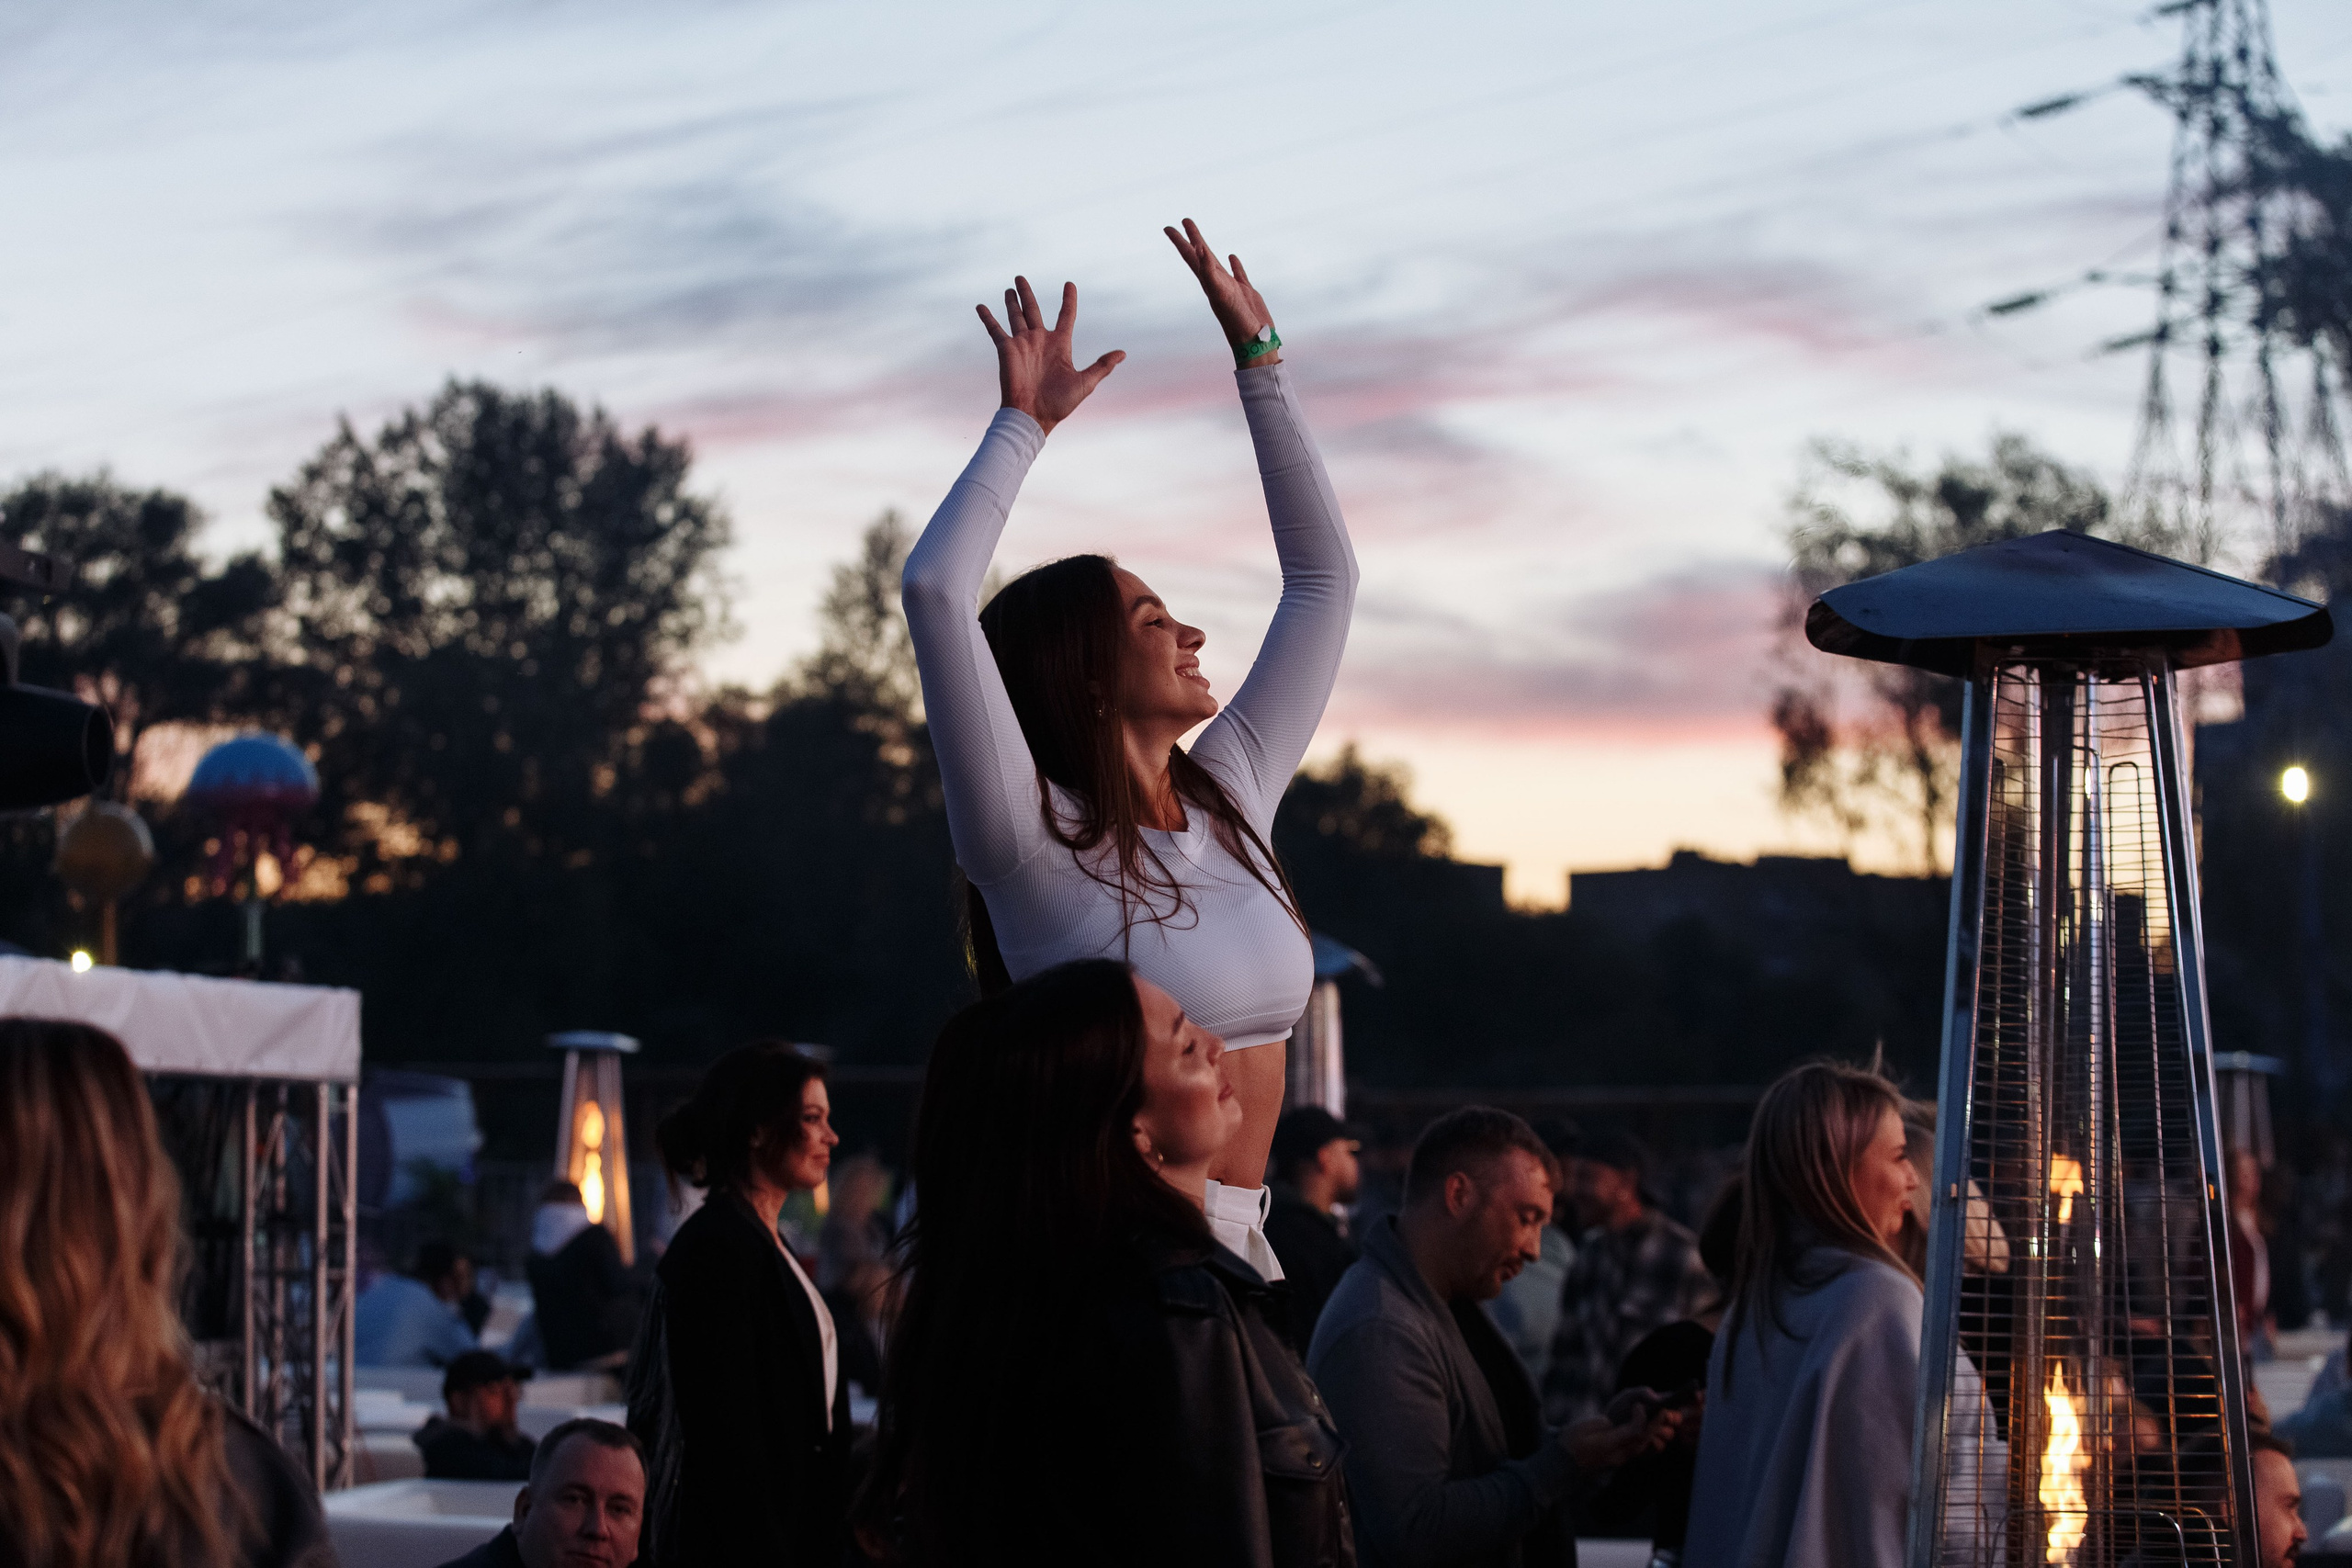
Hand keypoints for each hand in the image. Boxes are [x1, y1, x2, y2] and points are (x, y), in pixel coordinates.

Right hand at [977, 277, 1124, 436]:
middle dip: (1027, 294)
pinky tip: (980, 306)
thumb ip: (1102, 366)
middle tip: (1020, 277)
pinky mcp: (1007, 350)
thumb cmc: (1059, 404)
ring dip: (1011, 301)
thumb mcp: (1085, 383)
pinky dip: (988, 318)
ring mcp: (1022, 344)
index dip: (1068, 300)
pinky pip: (995, 330)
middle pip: (1033, 310)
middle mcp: (1040, 341)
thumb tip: (1122, 354)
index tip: (1069, 284)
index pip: (1065, 316)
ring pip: (1015, 316)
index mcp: (1059, 345)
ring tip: (1009, 287)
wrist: (1033, 416)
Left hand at [1163, 219, 1276, 361]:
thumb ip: (1209, 273)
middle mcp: (1216, 283)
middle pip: (1201, 256)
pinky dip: (1235, 264)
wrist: (1254, 342)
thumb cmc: (1236, 321)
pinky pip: (1238, 274)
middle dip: (1192, 238)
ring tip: (1201, 240)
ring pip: (1216, 263)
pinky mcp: (1246, 292)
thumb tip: (1198, 249)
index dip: (1180, 241)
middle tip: (1184, 221)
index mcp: (1208, 282)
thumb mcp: (1221, 294)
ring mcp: (1231, 288)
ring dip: (1208, 251)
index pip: (1191, 256)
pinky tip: (1232, 257)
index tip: (1168, 227)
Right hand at [1561, 1387, 1682, 1469]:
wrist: (1560, 1467)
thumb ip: (1603, 1425)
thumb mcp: (1583, 1428)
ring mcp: (1618, 1461)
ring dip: (1652, 1432)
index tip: (1639, 1405)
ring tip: (1656, 1418)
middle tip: (1662, 1410)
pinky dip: (1644, 1440)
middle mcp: (1617, 1456)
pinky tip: (1644, 1431)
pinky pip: (1636, 1451)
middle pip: (1643, 1441)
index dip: (1641, 1418)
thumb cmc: (1568, 1444)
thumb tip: (1615, 1424)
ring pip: (1642, 1448)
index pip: (1635, 1432)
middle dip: (1655, 1424)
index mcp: (1608, 1445)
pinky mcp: (1616, 1462)